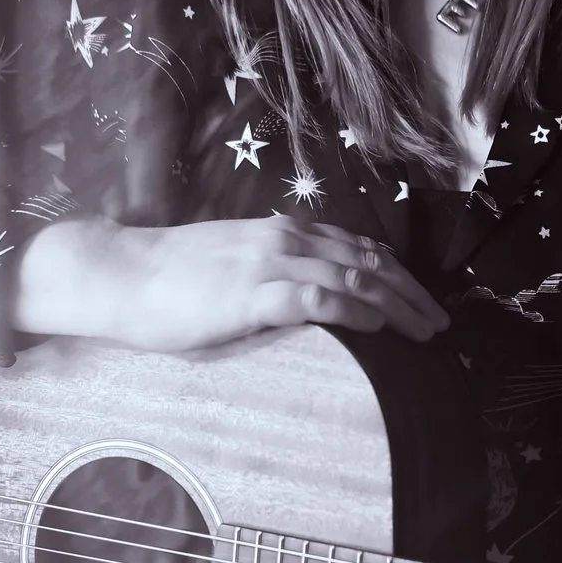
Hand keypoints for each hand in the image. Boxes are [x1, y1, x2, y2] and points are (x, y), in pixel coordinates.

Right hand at [13, 215, 449, 351]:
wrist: (121, 274)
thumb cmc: (168, 279)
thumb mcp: (230, 264)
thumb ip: (269, 272)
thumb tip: (302, 296)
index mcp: (280, 231)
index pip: (356, 244)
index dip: (396, 272)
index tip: (421, 298)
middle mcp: (284, 239)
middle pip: (368, 260)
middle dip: (411, 291)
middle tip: (440, 321)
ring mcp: (270, 264)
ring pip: (355, 277)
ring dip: (398, 305)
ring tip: (425, 331)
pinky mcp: (255, 294)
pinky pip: (321, 299)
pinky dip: (357, 310)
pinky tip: (379, 327)